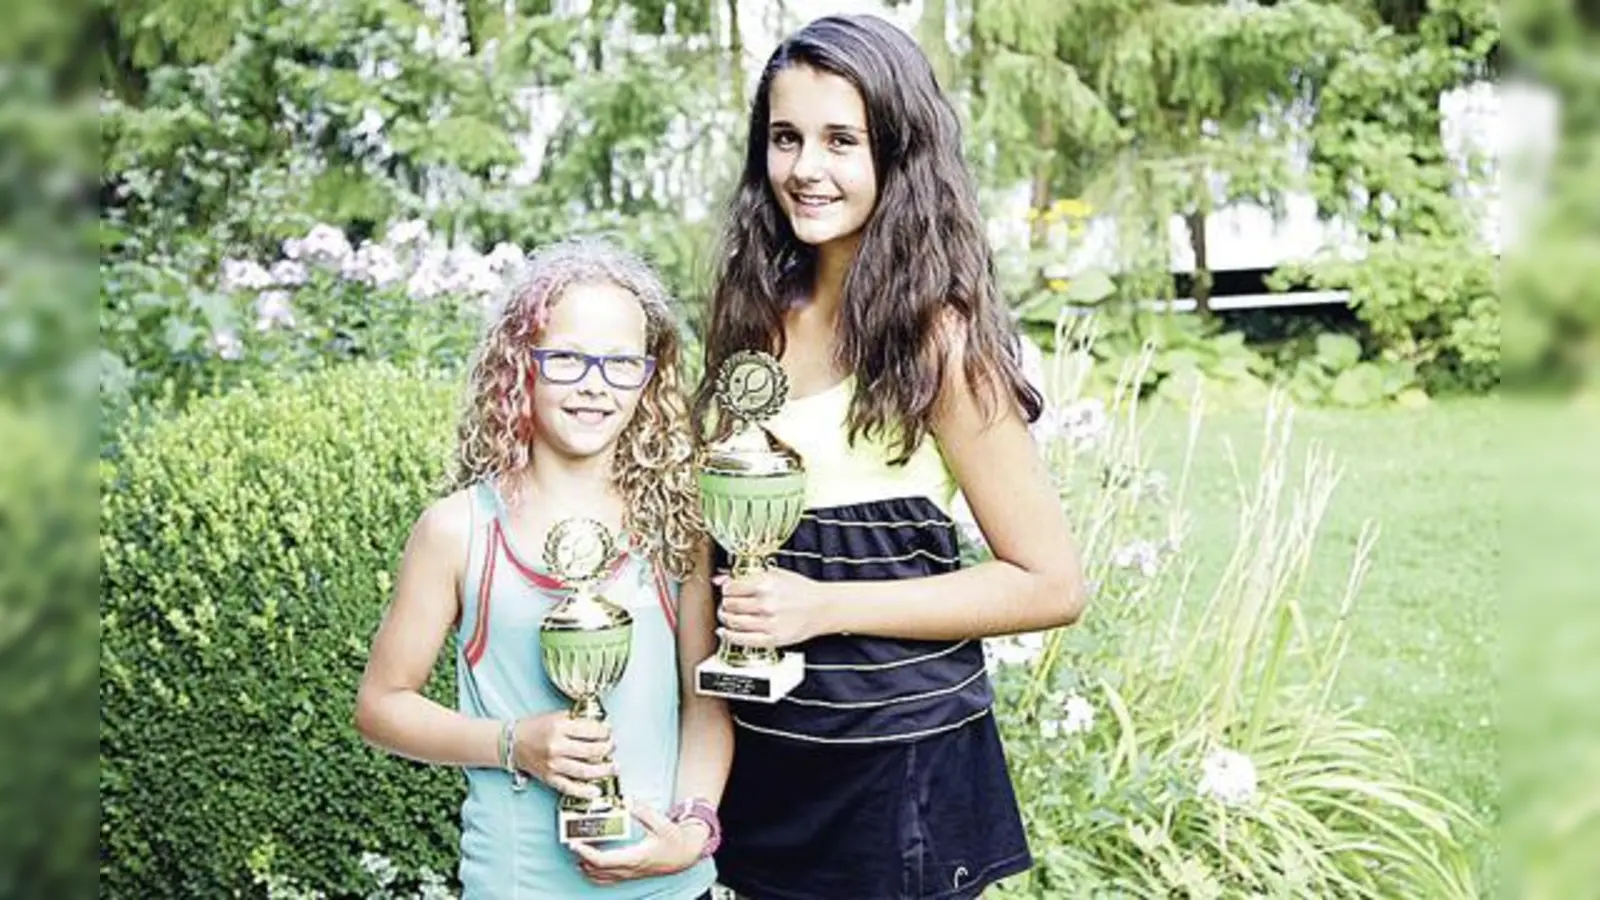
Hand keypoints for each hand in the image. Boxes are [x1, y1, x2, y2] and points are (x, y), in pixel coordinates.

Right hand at [513, 712, 613, 799]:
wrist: (513, 743)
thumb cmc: (534, 728)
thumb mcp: (556, 716)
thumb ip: (577, 720)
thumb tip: (600, 726)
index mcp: (559, 727)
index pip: (591, 731)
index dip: (605, 732)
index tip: (608, 732)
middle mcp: (557, 747)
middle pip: (592, 751)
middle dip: (608, 748)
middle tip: (612, 746)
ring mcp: (553, 765)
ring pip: (585, 771)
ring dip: (604, 770)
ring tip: (613, 767)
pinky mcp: (550, 778)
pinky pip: (570, 787)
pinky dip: (584, 791)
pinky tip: (596, 790)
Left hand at [571, 803, 706, 882]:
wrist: (684, 855)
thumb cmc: (673, 841)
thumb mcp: (662, 823)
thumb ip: (643, 812)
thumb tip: (627, 801)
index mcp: (635, 857)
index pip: (603, 861)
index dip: (586, 853)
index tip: (575, 843)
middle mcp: (629, 869)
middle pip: (596, 870)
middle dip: (580, 857)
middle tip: (571, 842)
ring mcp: (628, 874)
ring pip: (599, 877)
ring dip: (585, 866)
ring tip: (577, 851)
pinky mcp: (629, 874)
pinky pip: (606, 880)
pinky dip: (593, 874)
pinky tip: (588, 865)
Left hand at [714, 567, 826, 649]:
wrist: (822, 607)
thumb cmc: (801, 590)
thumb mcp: (775, 574)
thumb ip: (746, 576)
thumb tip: (720, 579)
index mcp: (766, 584)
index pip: (731, 588)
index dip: (727, 589)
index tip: (728, 590)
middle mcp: (766, 604)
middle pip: (730, 605)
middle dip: (726, 604)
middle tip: (728, 603)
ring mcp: (769, 623)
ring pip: (733, 622)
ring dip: (726, 618)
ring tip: (728, 615)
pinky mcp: (772, 639)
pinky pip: (742, 640)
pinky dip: (729, 636)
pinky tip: (725, 632)